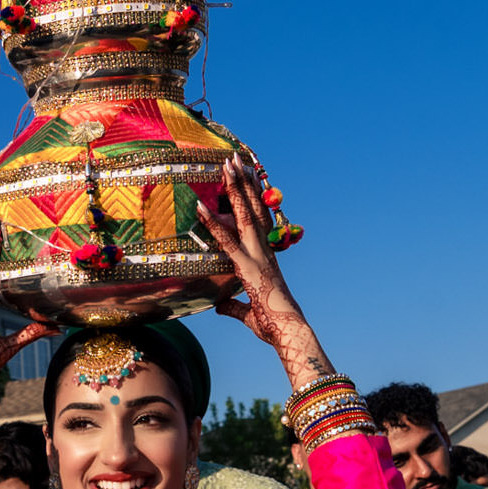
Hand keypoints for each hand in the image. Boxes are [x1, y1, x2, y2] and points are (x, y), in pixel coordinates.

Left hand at [196, 156, 328, 384]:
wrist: (288, 330)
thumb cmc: (272, 325)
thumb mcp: (247, 314)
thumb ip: (232, 307)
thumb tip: (219, 307)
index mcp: (265, 256)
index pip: (258, 219)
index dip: (252, 196)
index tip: (247, 176)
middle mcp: (263, 250)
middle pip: (253, 208)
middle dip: (243, 182)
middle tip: (234, 158)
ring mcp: (256, 255)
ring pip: (244, 215)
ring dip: (234, 188)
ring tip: (226, 164)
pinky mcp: (247, 266)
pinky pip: (225, 242)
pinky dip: (211, 224)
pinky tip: (199, 208)